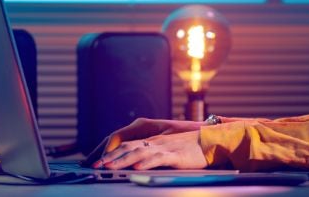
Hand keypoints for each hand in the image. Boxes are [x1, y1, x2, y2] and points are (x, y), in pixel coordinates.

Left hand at [83, 118, 202, 165]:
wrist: (212, 141)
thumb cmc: (192, 148)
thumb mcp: (169, 149)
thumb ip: (154, 155)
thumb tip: (137, 164)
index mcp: (153, 140)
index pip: (127, 144)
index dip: (111, 152)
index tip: (97, 162)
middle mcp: (155, 141)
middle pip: (128, 147)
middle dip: (110, 157)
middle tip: (95, 167)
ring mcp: (164, 147)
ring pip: (138, 153)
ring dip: (122, 160)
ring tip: (109, 167)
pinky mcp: (175, 155)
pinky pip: (157, 159)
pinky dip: (145, 164)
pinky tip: (136, 169)